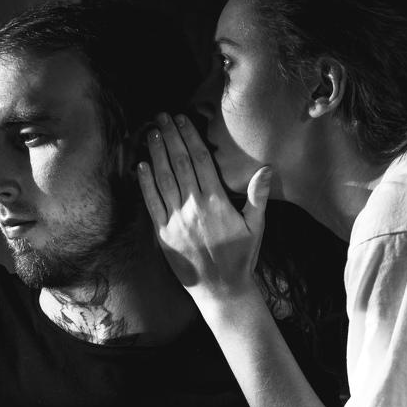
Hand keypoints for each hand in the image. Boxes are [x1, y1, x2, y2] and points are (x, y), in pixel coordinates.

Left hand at [137, 112, 271, 301]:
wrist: (221, 290)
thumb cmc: (241, 258)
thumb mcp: (256, 228)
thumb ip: (257, 197)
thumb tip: (266, 168)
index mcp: (216, 202)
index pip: (200, 161)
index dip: (190, 137)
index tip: (183, 119)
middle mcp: (194, 207)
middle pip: (179, 164)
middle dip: (170, 137)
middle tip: (162, 116)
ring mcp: (176, 221)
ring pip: (163, 180)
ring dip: (156, 154)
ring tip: (152, 133)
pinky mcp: (163, 235)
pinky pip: (151, 204)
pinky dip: (145, 184)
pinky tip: (140, 166)